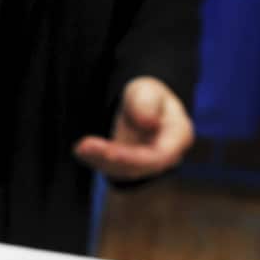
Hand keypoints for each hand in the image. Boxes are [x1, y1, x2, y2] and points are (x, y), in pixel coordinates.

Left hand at [73, 76, 192, 179]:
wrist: (141, 102)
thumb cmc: (148, 95)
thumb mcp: (147, 89)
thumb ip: (147, 102)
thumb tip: (148, 122)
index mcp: (178, 136)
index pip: (159, 156)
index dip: (133, 158)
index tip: (110, 152)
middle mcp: (165, 156)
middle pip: (138, 166)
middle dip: (111, 159)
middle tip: (84, 147)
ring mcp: (146, 164)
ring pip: (123, 170)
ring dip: (99, 161)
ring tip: (80, 148)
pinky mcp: (128, 165)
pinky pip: (111, 167)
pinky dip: (95, 160)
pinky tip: (80, 151)